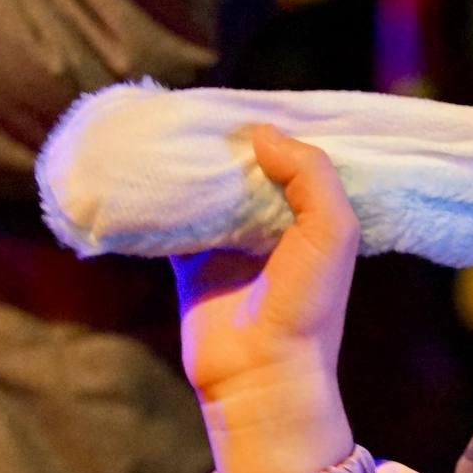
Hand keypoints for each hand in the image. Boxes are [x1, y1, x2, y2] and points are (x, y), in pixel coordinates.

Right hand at [173, 126, 358, 472]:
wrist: (262, 374)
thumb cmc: (307, 305)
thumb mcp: (332, 230)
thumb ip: (311, 174)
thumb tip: (260, 132)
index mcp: (314, 214)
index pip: (294, 157)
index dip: (274, 128)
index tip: (246, 97)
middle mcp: (273, 224)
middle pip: (246, 168)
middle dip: (224, 140)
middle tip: (194, 103)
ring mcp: (230, 243)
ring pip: (206, 189)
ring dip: (189, 164)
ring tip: (165, 123)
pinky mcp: (190, 262)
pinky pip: (169, 221)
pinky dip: (157, 200)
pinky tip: (141, 169)